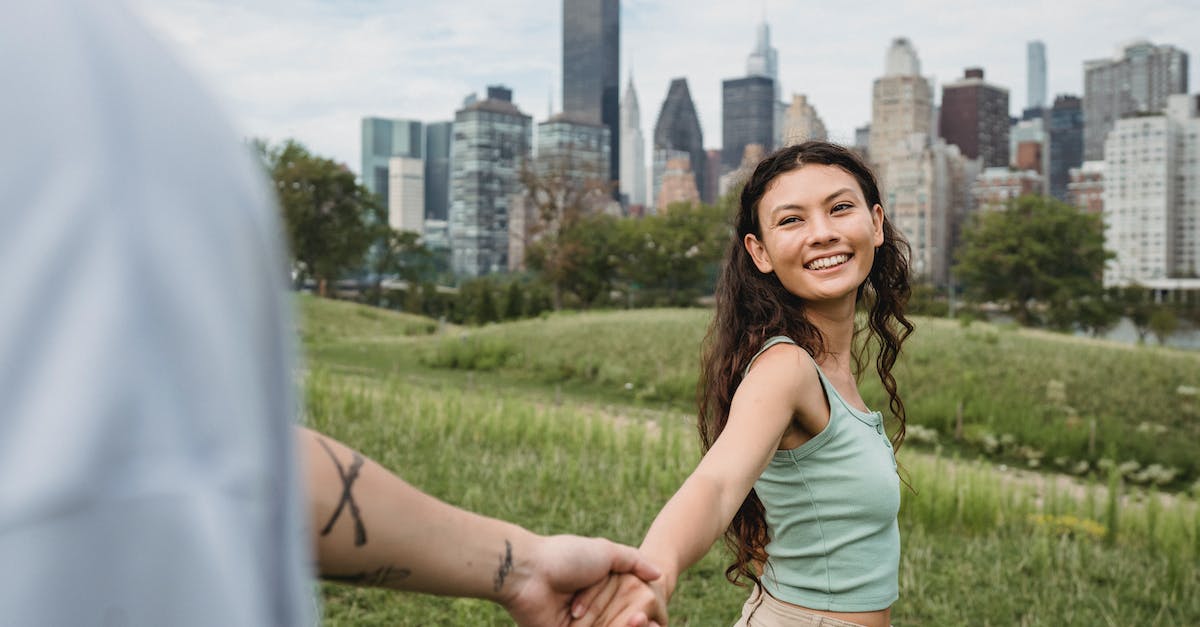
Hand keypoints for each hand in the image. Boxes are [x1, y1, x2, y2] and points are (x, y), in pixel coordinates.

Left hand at [499, 535, 663, 626]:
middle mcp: (586, 607)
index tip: (659, 621)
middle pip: (615, 623)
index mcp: (595, 587)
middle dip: (632, 626)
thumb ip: (633, 561)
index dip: (641, 613)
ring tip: (639, 626)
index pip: (625, 605)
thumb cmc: (566, 557)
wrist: (528, 573)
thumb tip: (659, 574)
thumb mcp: (605, 551)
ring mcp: (574, 625)